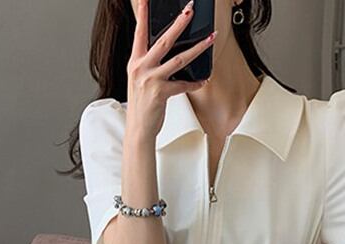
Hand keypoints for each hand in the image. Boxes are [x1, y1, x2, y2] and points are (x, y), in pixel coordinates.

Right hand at [127, 0, 217, 140]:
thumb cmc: (141, 106)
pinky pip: (183, 84)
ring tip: (210, 38)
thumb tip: (169, 53)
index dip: (143, 15)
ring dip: (198, 48)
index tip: (146, 0)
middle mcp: (141, 68)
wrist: (138, 129)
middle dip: (179, 23)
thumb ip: (149, 65)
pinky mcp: (161, 93)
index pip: (139, 34)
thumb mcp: (140, 81)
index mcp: (134, 63)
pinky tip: (203, 80)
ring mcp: (150, 80)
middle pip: (164, 41)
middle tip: (190, 10)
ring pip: (179, 59)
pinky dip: (195, 82)